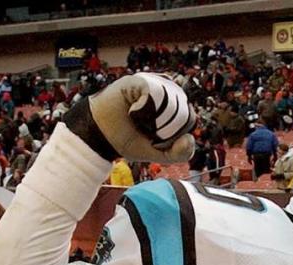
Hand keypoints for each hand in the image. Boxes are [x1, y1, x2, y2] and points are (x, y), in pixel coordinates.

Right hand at [64, 73, 195, 163]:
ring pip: (170, 97)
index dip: (177, 132)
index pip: (189, 118)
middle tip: (146, 129)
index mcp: (174, 112)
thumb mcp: (158, 154)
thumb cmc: (128, 140)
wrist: (101, 135)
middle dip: (166, 125)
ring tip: (138, 120)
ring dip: (155, 115)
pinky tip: (133, 111)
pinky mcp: (137, 81)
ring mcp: (152, 87)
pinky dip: (143, 104)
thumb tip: (191, 138)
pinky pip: (151, 89)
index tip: (157, 139)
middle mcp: (166, 96)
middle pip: (182, 107)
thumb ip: (180, 154)